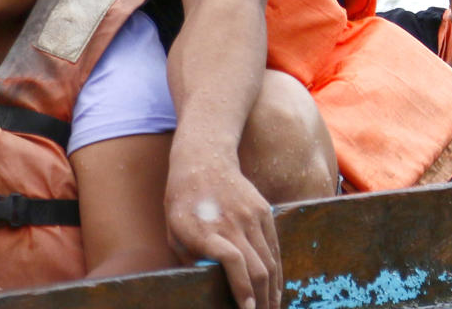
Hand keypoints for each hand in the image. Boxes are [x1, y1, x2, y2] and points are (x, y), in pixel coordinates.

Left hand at [165, 154, 279, 308]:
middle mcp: (233, 223)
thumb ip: (191, 260)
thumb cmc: (183, 201)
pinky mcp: (264, 210)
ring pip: (270, 260)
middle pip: (258, 268)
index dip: (243, 289)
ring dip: (272, 289)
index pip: (233, 262)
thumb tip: (208, 285)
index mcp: (206, 230)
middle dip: (263, 300)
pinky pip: (274, 246)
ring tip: (271, 308)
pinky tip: (275, 286)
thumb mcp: (174, 232)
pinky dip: (277, 270)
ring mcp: (252, 215)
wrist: (204, 159)